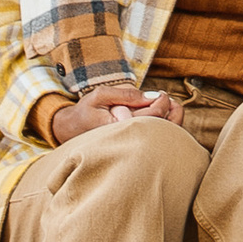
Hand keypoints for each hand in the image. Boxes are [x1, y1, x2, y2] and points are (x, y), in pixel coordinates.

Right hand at [46, 83, 184, 143]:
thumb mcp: (100, 95)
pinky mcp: (132, 147)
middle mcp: (128, 140)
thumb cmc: (85, 112)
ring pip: (163, 136)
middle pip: (165, 129)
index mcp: (120, 128)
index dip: (162, 102)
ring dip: (171, 119)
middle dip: (172, 111)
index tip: (161, 94)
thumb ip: (125, 94)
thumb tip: (151, 96)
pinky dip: (165, 126)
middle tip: (168, 99)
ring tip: (167, 106)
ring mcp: (131, 146)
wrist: (70, 132)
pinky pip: (155, 139)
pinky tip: (159, 116)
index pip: (154, 117)